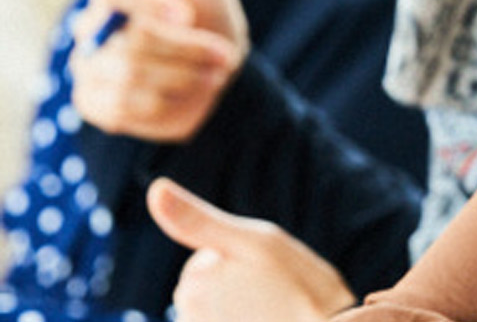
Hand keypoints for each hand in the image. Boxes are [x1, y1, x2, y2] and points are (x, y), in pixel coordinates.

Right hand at [71, 0, 250, 140]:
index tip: (190, 13)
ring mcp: (87, 68)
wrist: (219, 73)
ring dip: (184, 79)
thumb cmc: (210, 12)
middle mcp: (89, 29)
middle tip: (225, 57)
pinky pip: (124, 111)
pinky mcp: (96, 105)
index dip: (150, 3)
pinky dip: (166, 106)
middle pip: (130, 43)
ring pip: (128, 80)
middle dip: (189, 52)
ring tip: (210, 75)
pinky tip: (183, 96)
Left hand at [148, 177, 355, 321]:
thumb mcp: (256, 240)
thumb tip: (156, 189)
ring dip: (244, 310)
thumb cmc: (300, 288)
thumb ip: (197, 218)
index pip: (211, 257)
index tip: (272, 270)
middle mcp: (190, 312)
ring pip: (221, 311)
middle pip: (212, 286)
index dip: (246, 258)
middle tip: (278, 290)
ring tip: (277, 311)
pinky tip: (270, 321)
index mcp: (195, 277)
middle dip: (240, 285)